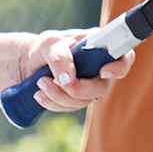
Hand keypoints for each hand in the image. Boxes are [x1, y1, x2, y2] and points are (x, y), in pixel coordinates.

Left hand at [20, 30, 135, 112]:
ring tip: (40, 83)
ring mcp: (90, 84)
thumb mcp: (49, 44)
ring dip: (60, 96)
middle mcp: (100, 66)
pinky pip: (70, 107)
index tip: (103, 72)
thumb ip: (59, 57)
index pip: (124, 57)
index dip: (119, 67)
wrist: (28, 62)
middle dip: (78, 90)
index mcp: (100, 46)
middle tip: (55, 82)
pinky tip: (40, 94)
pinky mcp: (78, 97)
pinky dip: (53, 103)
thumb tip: (68, 81)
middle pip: (102, 87)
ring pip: (84, 101)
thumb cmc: (44, 47)